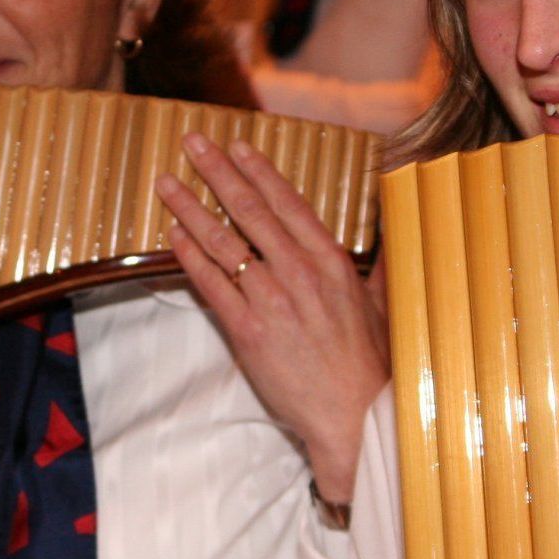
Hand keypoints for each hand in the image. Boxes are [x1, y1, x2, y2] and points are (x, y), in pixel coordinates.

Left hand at [156, 132, 388, 502]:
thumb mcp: (382, 302)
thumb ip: (379, 263)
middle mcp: (300, 273)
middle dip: (217, 173)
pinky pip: (212, 285)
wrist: (355, 415)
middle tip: (192, 143)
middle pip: (250, 211)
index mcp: (332, 262)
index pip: (288, 204)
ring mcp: (272, 301)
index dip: (259, 172)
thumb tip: (392, 229)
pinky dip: (191, 257)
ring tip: (167, 183)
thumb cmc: (369, 364)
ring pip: (224, 243)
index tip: (238, 147)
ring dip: (191, 208)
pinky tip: (173, 236)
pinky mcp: (249, 332)